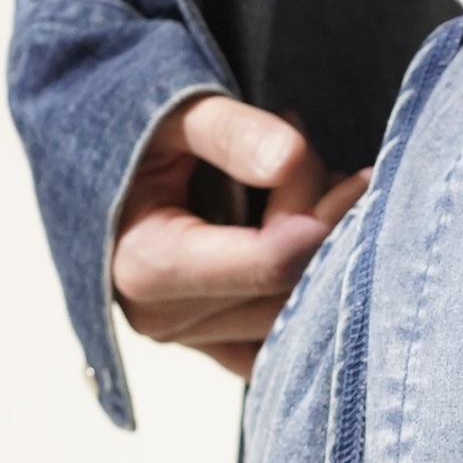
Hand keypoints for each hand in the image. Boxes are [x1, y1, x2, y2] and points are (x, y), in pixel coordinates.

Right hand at [111, 95, 370, 380]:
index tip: (347, 177)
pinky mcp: (217, 348)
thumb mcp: (176, 114)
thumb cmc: (143, 139)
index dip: (320, 216)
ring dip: (327, 258)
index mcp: (145, 265)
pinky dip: (313, 295)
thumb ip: (231, 131)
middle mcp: (163, 318)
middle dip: (327, 230)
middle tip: (337, 178)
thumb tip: (289, 161)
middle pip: (290, 291)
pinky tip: (315, 244)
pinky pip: (289, 340)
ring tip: (324, 200)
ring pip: (300, 318)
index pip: (270, 262)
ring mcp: (192, 341)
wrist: (115, 176)